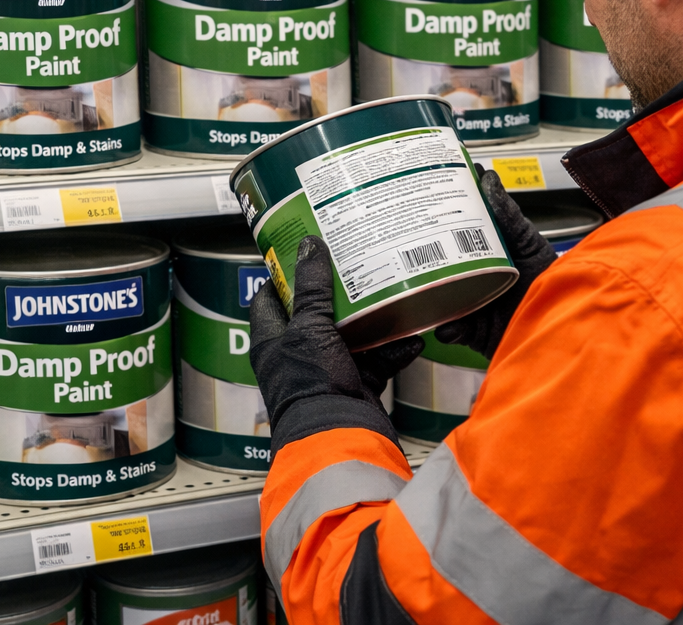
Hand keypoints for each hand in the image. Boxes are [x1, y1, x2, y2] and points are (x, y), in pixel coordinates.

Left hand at [249, 235, 422, 439]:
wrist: (339, 437)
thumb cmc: (311, 384)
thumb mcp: (310, 328)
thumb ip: (312, 289)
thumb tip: (309, 245)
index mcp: (272, 341)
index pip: (269, 299)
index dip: (284, 276)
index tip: (305, 253)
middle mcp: (297, 355)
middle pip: (316, 315)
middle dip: (338, 294)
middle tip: (356, 264)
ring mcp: (327, 371)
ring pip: (351, 336)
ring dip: (372, 321)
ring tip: (391, 296)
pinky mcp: (355, 385)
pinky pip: (376, 361)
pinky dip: (393, 351)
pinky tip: (413, 338)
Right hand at [433, 169, 558, 358]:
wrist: (565, 319)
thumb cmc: (553, 279)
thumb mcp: (528, 241)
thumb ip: (508, 215)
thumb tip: (488, 179)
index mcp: (484, 254)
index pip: (454, 235)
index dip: (439, 220)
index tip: (423, 202)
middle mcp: (473, 279)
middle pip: (439, 265)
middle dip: (423, 257)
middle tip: (409, 243)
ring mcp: (471, 305)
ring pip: (439, 298)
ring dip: (430, 294)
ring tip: (427, 285)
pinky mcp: (473, 332)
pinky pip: (451, 329)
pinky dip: (448, 326)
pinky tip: (451, 322)